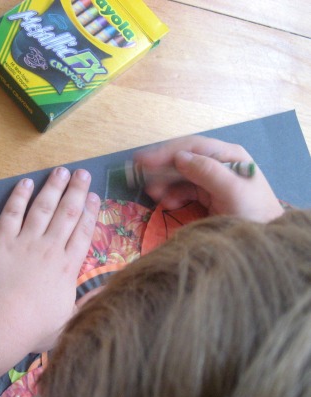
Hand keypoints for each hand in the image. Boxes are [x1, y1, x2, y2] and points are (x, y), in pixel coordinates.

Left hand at [0, 167, 99, 352]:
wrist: (1, 322)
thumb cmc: (34, 327)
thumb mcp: (69, 321)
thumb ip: (87, 303)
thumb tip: (107, 292)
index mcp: (68, 267)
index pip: (83, 233)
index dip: (90, 212)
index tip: (95, 196)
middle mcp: (51, 248)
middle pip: (67, 213)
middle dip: (76, 191)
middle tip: (83, 173)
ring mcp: (26, 241)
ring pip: (44, 207)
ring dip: (54, 187)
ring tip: (61, 171)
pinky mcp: (2, 240)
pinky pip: (12, 213)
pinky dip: (19, 196)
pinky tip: (26, 183)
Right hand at [134, 135, 283, 221]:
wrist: (263, 244)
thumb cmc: (253, 214)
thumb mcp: (232, 192)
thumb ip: (207, 172)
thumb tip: (179, 157)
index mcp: (228, 156)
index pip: (192, 147)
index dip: (165, 152)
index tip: (143, 161)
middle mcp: (219, 163)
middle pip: (183, 158)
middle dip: (161, 168)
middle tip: (138, 176)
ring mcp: (211, 179)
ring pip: (180, 174)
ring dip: (164, 182)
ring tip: (153, 194)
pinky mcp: (206, 195)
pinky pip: (183, 189)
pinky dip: (171, 194)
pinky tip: (166, 203)